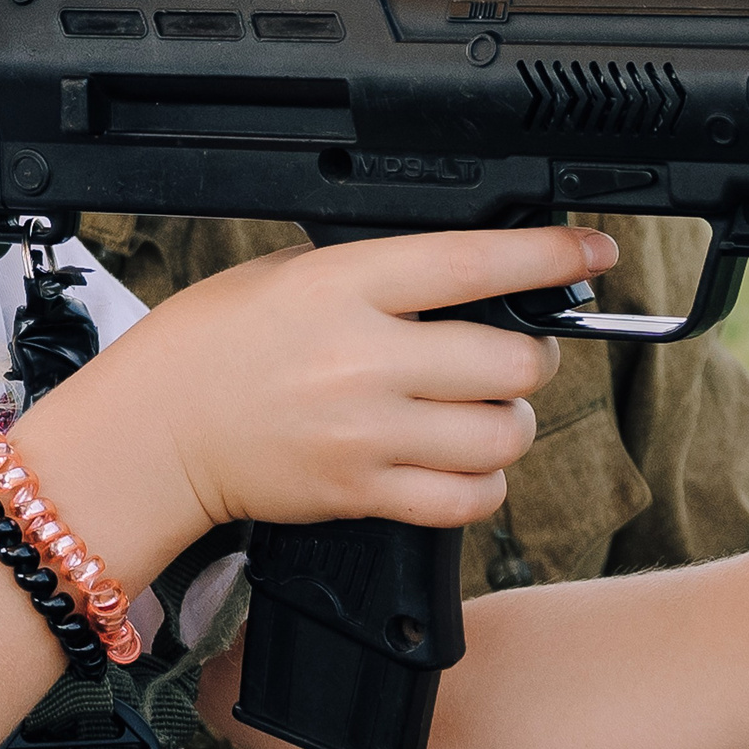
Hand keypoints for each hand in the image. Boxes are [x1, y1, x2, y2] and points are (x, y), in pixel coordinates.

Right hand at [33, 227, 602, 546]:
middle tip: (509, 352)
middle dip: (530, 355)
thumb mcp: (290, 274)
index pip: (477, 265)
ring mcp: (367, 433)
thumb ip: (378, 275)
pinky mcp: (363, 494)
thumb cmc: (213, 344)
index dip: (552, 256)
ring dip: (510, 421)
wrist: (156, 432)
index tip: (592, 250)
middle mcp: (364, 359)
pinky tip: (459, 462)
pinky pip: (468, 498)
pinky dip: (482, 483)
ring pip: (502, 433)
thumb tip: (470, 277)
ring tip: (482, 410)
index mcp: (345, 286)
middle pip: (512, 361)